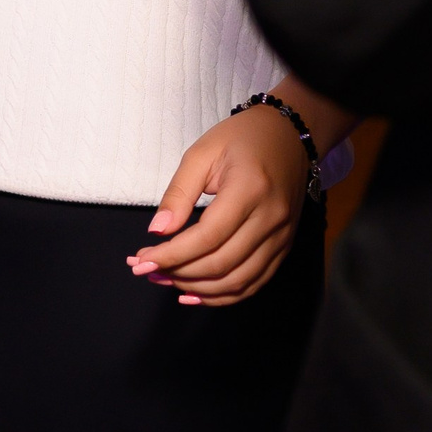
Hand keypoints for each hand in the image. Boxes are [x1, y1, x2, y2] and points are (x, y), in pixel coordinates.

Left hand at [128, 103, 313, 308]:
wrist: (290, 135)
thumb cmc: (242, 139)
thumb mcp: (202, 154)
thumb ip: (178, 194)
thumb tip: (157, 232)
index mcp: (250, 189)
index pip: (207, 237)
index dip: (171, 255)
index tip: (141, 261)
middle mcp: (271, 217)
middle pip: (221, 263)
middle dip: (178, 273)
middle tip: (148, 271)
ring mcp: (282, 235)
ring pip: (238, 281)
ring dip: (198, 289)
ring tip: (166, 280)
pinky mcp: (284, 245)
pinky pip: (254, 283)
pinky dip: (224, 295)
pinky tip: (196, 293)